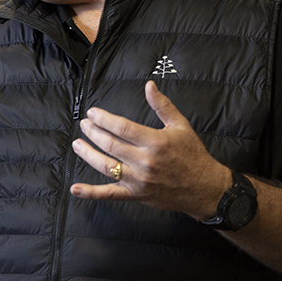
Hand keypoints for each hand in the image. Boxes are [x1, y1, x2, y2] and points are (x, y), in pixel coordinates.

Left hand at [70, 80, 231, 219]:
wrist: (206, 189)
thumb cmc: (193, 155)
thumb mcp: (181, 125)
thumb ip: (162, 105)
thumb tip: (149, 85)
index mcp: (155, 142)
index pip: (122, 128)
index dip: (103, 119)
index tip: (92, 113)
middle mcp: (145, 162)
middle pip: (110, 145)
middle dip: (93, 133)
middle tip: (84, 124)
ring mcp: (139, 180)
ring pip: (106, 166)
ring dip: (87, 154)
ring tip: (77, 144)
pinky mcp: (136, 195)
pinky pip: (110, 194)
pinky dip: (91, 192)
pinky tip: (75, 188)